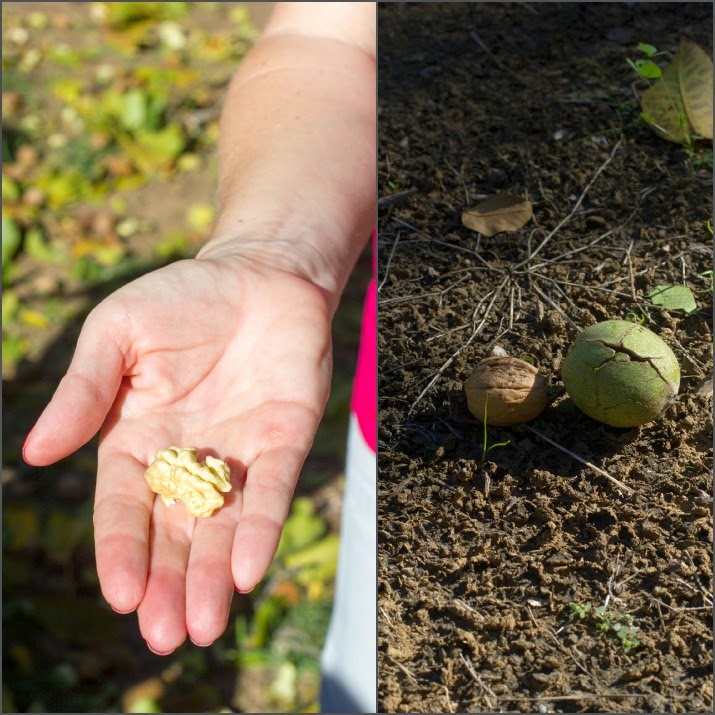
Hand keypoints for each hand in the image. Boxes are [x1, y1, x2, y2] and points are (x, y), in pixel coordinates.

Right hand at [23, 255, 332, 653]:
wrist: (258, 274)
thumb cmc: (182, 297)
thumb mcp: (117, 335)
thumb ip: (84, 392)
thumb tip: (36, 454)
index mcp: (139, 439)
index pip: (126, 507)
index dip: (122, 550)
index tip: (120, 596)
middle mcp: (189, 458)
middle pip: (176, 532)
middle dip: (171, 583)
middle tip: (167, 636)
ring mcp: (238, 454)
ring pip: (225, 526)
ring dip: (216, 575)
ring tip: (206, 627)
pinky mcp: (285, 441)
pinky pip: (272, 491)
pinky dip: (262, 528)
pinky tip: (252, 570)